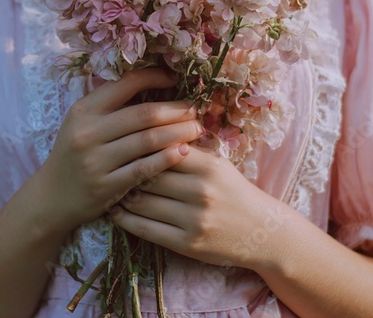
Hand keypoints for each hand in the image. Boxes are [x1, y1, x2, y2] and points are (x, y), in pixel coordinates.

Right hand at [35, 67, 205, 232]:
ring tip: (196, 129)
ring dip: (178, 132)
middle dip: (176, 110)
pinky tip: (184, 152)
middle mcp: (88, 132)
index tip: (176, 79)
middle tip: (196, 109)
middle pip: (144, 114)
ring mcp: (96, 160)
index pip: (126, 83)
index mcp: (84, 110)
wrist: (51, 197)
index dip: (155, 77)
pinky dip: (167, 158)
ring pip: (148, 140)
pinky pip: (144, 169)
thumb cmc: (75, 155)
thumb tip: (154, 83)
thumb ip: (111, 105)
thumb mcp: (82, 123)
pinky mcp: (106, 186)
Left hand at [107, 144, 293, 270]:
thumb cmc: (235, 193)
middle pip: (148, 174)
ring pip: (142, 201)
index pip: (162, 149)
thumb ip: (188, 150)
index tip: (123, 144)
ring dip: (121, 194)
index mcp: (208, 166)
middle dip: (126, 169)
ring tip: (110, 187)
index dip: (140, 146)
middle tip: (109, 165)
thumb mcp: (218, 165)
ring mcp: (193, 219)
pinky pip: (145, 229)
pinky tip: (116, 211)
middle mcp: (200, 191)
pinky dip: (125, 219)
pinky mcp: (186, 243)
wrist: (263, 233)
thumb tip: (149, 130)